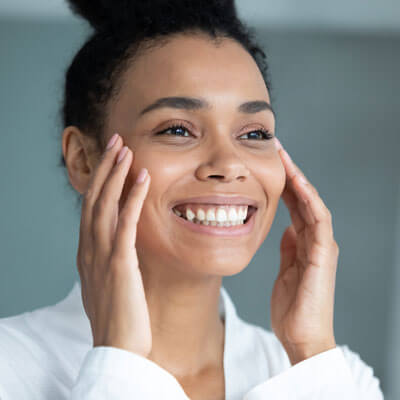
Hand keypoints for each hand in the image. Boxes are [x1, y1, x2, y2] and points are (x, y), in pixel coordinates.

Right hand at [76, 133, 151, 356]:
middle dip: (105, 168)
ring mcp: (102, 255)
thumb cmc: (117, 315)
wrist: (117, 348)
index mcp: (87, 252)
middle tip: (117, 142)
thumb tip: (119, 246)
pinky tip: (143, 178)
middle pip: (95, 198)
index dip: (100, 180)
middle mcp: (90, 248)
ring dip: (116, 174)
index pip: (91, 207)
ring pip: (105, 205)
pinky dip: (133, 198)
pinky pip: (126, 223)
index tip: (112, 159)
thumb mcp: (107, 282)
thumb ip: (110, 260)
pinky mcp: (120, 263)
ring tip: (126, 149)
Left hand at [270, 137, 337, 364]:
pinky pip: (317, 220)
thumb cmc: (292, 307)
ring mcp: (321, 244)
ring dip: (298, 178)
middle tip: (274, 148)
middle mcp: (315, 238)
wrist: (301, 335)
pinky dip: (309, 200)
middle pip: (302, 197)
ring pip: (311, 202)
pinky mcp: (323, 253)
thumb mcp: (286, 270)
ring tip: (284, 156)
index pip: (294, 204)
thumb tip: (285, 228)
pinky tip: (297, 182)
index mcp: (304, 241)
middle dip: (288, 172)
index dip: (281, 182)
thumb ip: (289, 248)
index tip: (266, 162)